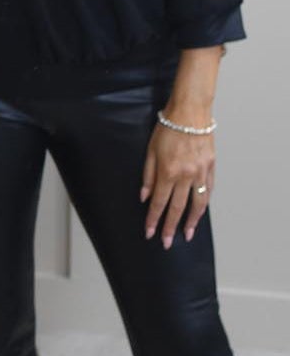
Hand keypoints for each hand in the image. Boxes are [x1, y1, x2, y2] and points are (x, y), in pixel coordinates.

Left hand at [141, 123, 214, 246]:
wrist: (190, 112)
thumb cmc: (167, 128)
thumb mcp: (150, 151)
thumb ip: (147, 176)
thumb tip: (144, 197)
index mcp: (168, 172)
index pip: (159, 203)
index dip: (154, 220)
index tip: (150, 233)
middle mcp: (186, 175)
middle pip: (177, 208)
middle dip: (171, 227)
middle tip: (167, 243)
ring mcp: (200, 172)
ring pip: (197, 203)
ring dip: (192, 221)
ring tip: (188, 234)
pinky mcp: (211, 166)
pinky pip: (208, 190)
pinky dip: (204, 203)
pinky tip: (200, 211)